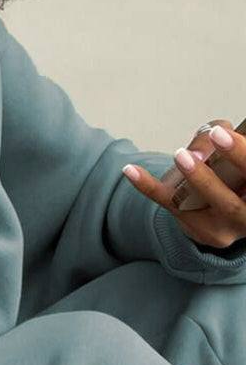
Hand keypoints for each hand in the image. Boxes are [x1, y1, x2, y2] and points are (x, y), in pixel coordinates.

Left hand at [122, 119, 245, 250]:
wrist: (230, 205)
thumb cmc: (236, 169)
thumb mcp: (234, 149)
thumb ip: (222, 138)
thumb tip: (196, 152)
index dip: (238, 154)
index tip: (220, 134)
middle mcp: (245, 217)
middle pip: (227, 203)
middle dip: (207, 178)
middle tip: (189, 154)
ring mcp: (221, 229)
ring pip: (200, 210)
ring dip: (189, 182)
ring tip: (179, 156)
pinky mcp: (199, 230)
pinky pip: (170, 207)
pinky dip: (149, 187)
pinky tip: (130, 170)